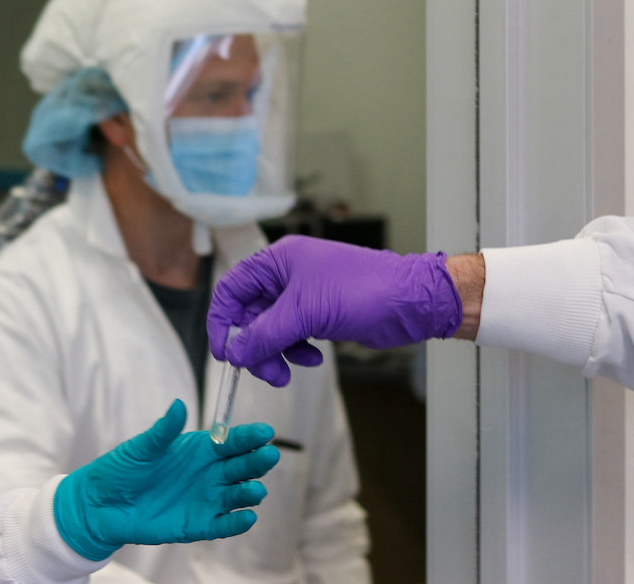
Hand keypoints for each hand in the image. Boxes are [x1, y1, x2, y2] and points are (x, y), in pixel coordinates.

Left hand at [54, 399, 279, 560]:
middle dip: (257, 461)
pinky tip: (247, 518)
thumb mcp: (142, 447)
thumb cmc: (122, 469)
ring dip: (249, 493)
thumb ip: (163, 431)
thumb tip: (179, 406)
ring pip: (237, 496)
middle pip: (241, 467)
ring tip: (255, 491)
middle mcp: (209, 473)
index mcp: (200, 449)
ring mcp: (206, 500)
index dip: (250, 436)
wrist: (102, 504)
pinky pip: (223, 525)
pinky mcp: (198, 525)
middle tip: (269, 456)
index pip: (232, 440)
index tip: (265, 432)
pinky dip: (236, 523)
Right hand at [208, 236, 463, 385]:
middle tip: (267, 372)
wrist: (410, 301)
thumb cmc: (363, 290)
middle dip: (255, 346)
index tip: (225, 353)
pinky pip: (293, 335)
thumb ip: (264, 335)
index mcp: (278, 261)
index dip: (222, 322)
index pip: (232, 289)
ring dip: (276, 352)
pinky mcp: (319, 313)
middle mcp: (287, 275)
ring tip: (289, 371)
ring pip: (271, 329)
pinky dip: (297, 350)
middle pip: (250, 315)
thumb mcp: (305, 314)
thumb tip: (235, 353)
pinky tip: (313, 357)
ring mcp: (304, 295)